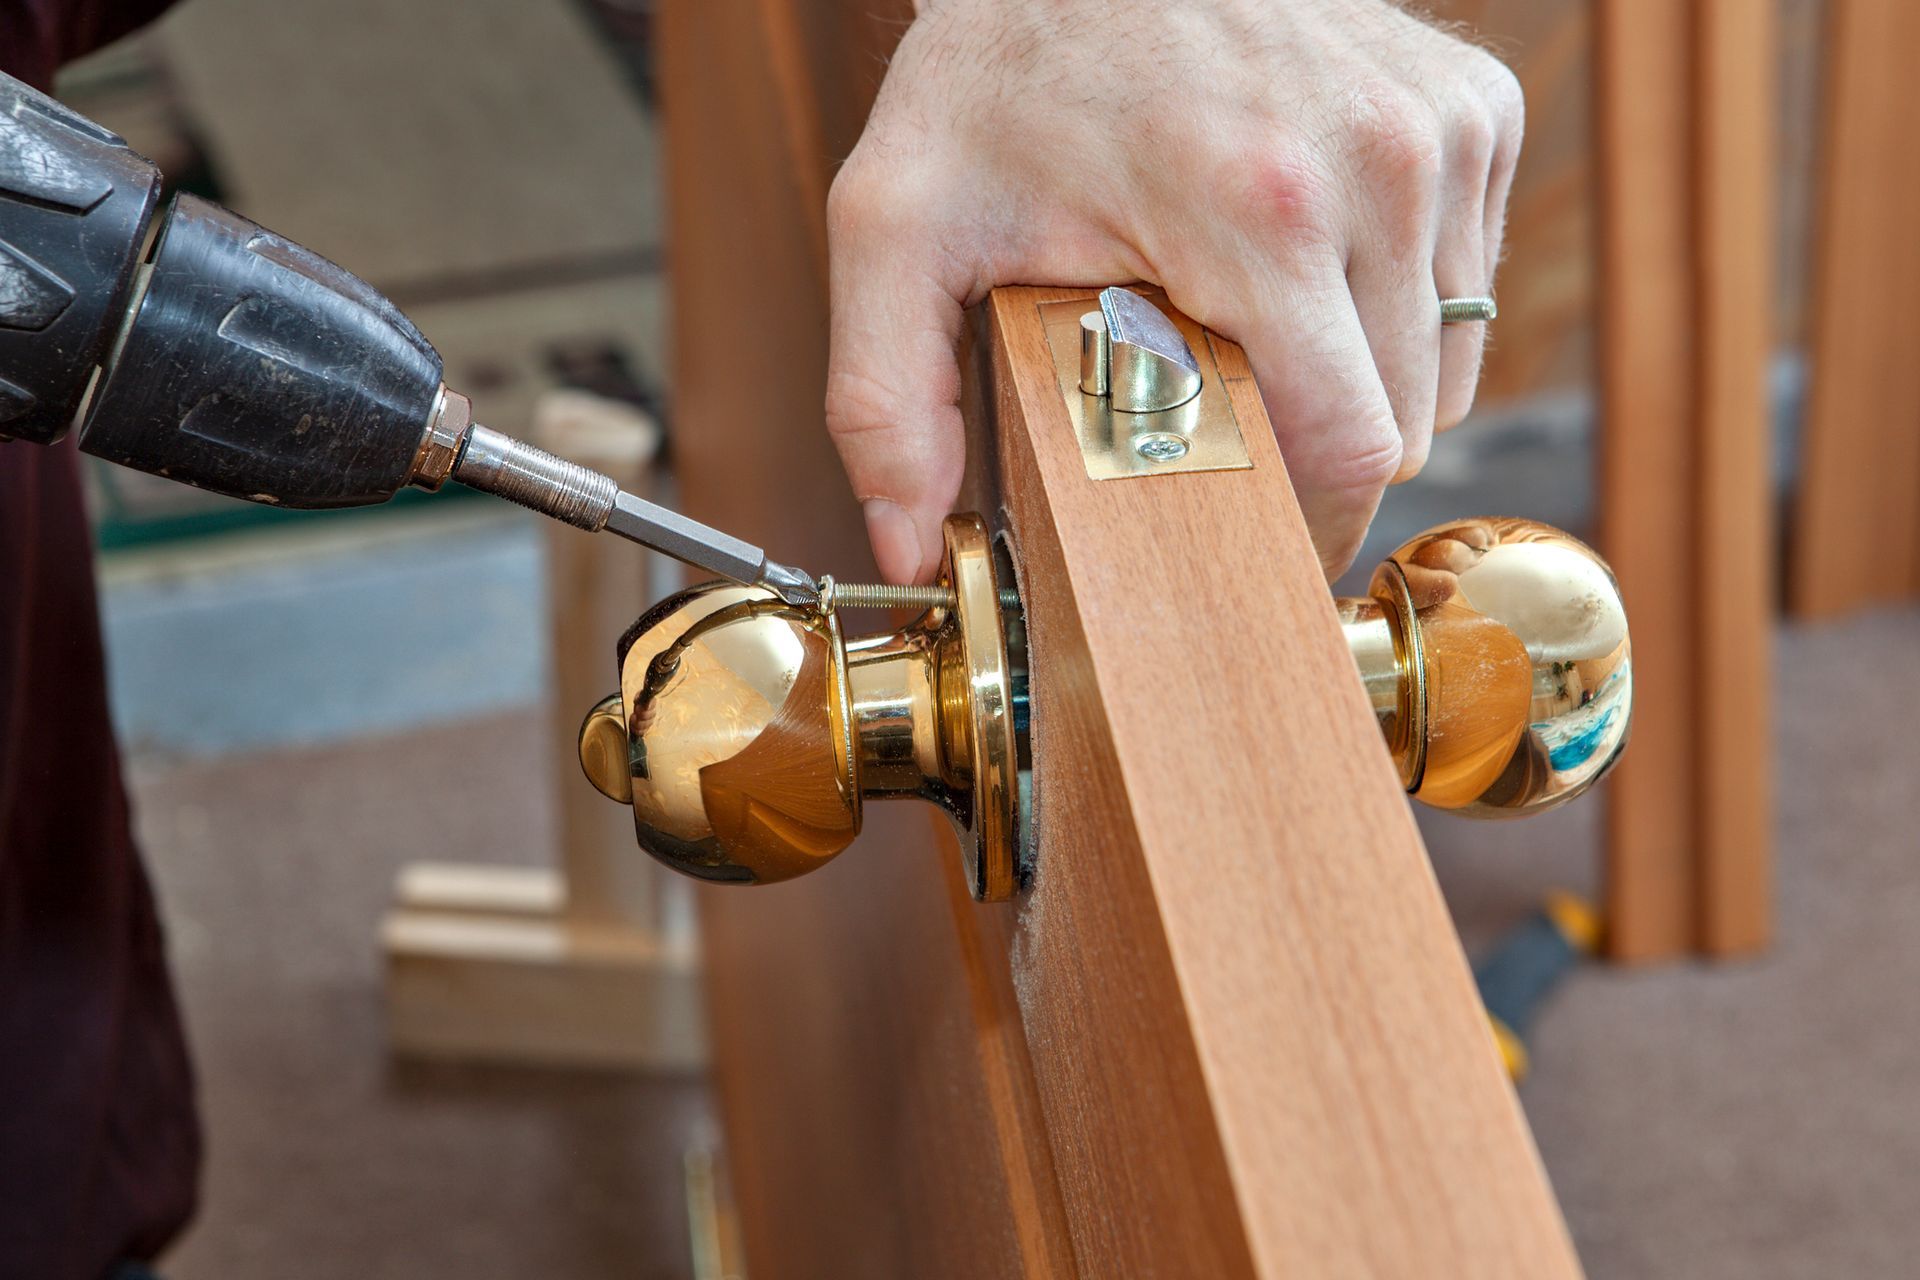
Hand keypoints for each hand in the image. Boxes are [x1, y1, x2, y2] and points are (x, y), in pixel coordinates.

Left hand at [825, 0, 1522, 581]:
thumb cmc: (1003, 63)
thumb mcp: (899, 221)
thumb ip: (885, 397)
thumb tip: (904, 544)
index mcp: (1259, 214)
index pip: (1353, 450)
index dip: (1302, 520)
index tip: (1244, 530)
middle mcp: (1379, 166)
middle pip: (1406, 422)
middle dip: (1315, 451)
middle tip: (1222, 414)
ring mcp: (1439, 131)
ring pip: (1445, 362)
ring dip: (1362, 380)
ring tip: (1256, 329)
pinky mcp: (1473, 110)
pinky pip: (1466, 281)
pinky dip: (1397, 304)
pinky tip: (1307, 263)